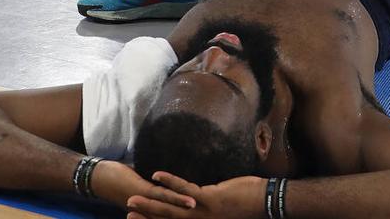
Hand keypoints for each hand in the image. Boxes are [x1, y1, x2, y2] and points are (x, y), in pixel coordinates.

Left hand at [90, 161, 193, 210]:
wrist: (98, 177)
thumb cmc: (117, 179)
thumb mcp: (139, 183)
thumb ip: (151, 187)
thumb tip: (163, 182)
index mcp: (147, 209)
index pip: (167, 217)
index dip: (180, 216)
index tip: (198, 214)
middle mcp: (147, 210)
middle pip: (171, 217)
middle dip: (188, 216)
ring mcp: (146, 201)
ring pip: (171, 209)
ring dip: (187, 210)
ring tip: (204, 212)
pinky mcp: (143, 193)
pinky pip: (164, 197)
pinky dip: (178, 198)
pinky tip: (191, 201)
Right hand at [127, 172, 265, 218]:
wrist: (262, 203)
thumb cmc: (244, 207)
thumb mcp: (220, 212)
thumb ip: (203, 209)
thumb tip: (192, 203)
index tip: (136, 218)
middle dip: (146, 215)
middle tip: (127, 210)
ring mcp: (202, 212)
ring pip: (170, 206)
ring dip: (150, 202)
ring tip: (133, 198)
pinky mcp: (209, 199)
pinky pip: (185, 188)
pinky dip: (170, 181)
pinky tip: (158, 175)